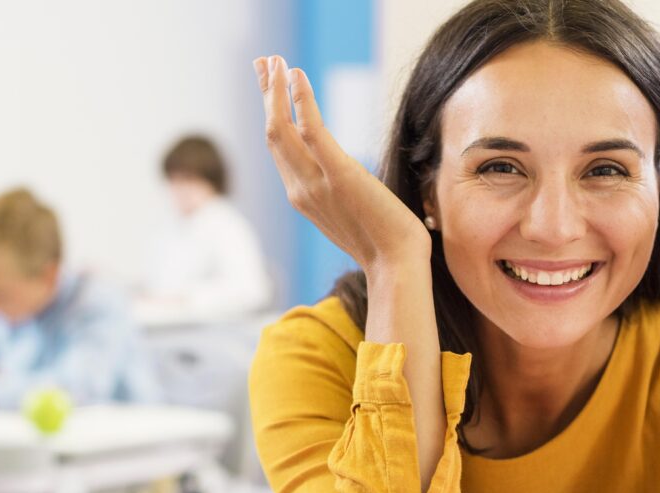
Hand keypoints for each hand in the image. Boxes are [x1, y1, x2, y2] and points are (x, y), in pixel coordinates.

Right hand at [254, 55, 429, 269]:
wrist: (396, 265)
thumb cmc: (384, 243)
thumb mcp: (350, 213)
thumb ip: (337, 190)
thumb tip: (344, 175)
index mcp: (301, 196)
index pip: (278, 147)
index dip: (272, 112)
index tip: (271, 84)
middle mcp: (299, 188)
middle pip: (272, 132)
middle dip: (266, 93)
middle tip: (263, 60)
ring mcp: (315, 183)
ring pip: (280, 128)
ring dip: (274, 90)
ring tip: (275, 60)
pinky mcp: (338, 175)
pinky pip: (311, 131)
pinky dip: (301, 101)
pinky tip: (296, 75)